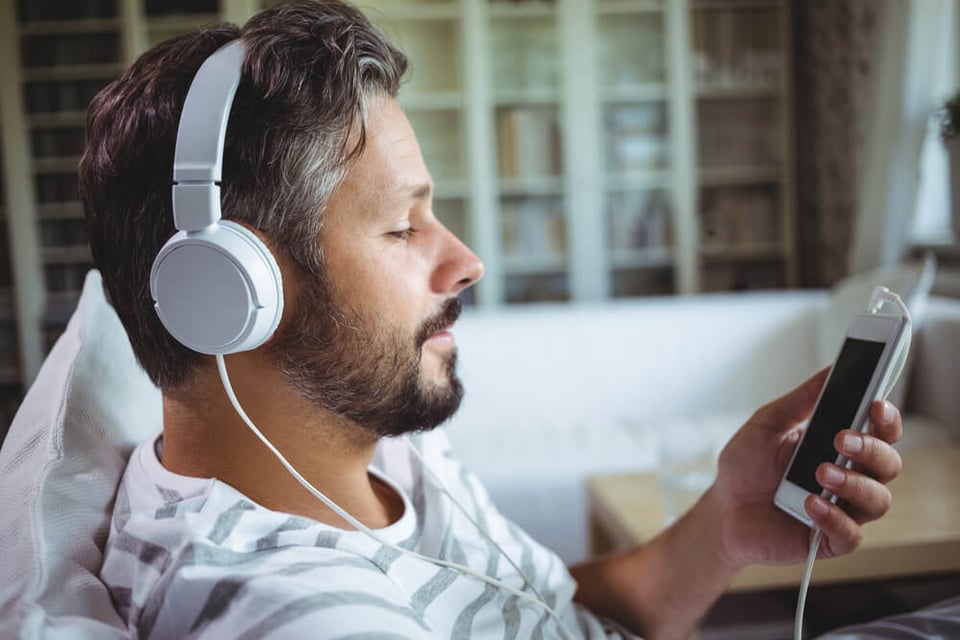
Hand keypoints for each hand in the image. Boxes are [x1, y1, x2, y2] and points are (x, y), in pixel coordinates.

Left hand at [708, 368, 903, 568]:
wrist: (722, 509)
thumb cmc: (746, 467)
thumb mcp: (767, 425)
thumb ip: (800, 400)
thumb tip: (830, 371)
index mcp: (839, 446)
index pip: (880, 431)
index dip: (886, 419)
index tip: (877, 405)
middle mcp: (850, 477)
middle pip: (888, 464)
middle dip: (871, 449)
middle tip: (841, 440)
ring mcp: (842, 509)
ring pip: (878, 500)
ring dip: (854, 484)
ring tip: (821, 473)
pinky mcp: (829, 540)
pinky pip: (850, 534)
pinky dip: (834, 518)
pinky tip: (811, 505)